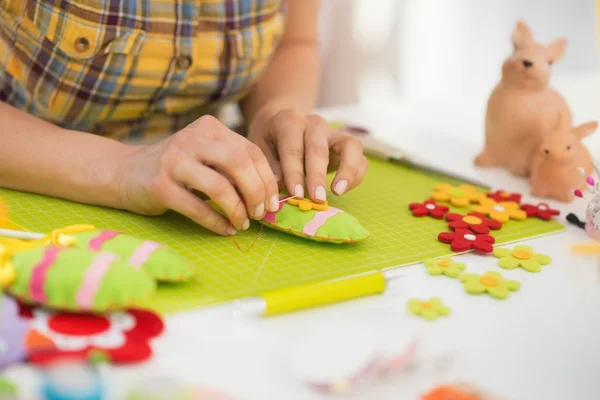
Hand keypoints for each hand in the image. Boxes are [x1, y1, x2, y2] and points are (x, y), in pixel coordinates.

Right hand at [117, 116, 278, 234]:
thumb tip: (270, 195)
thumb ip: (233, 167)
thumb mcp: (206, 156)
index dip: (267, 180)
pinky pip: (198, 208)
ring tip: (242, 223)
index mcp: (209, 128)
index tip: (272, 202)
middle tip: (260, 213)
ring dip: (237, 211)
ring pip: (220, 188)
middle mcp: (192, 138)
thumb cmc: (177, 168)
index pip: (251, 151)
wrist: (126, 172)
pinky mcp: (160, 186)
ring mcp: (174, 161)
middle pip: (239, 164)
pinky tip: (225, 230)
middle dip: (256, 193)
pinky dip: (217, 223)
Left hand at [247, 109, 367, 202]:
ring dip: (346, 171)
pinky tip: (341, 190)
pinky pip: (360, 158)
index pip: (293, 148)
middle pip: (319, 148)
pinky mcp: (348, 144)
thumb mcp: (260, 147)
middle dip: (317, 176)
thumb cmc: (270, 139)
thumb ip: (269, 165)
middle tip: (317, 199)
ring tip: (338, 192)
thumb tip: (280, 186)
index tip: (296, 195)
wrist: (283, 122)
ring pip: (350, 146)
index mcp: (289, 122)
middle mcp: (314, 123)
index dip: (294, 173)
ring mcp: (334, 132)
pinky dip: (355, 175)